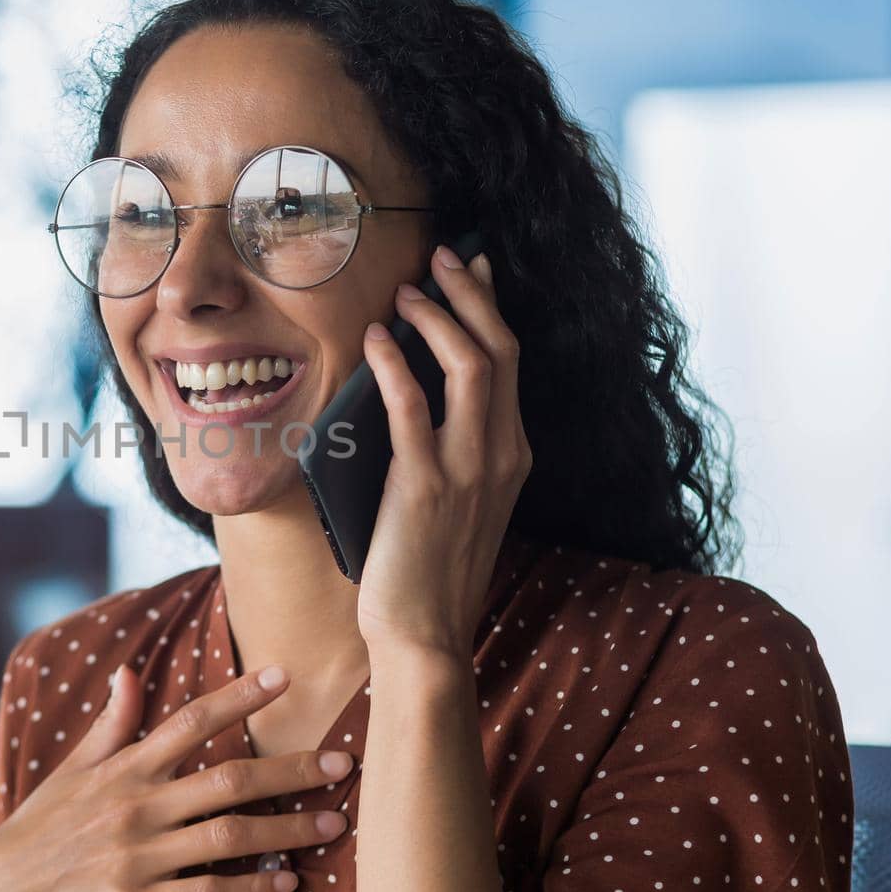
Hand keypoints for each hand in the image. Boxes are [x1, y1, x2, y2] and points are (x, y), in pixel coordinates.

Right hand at [0, 663, 354, 891]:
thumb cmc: (31, 839)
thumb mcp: (66, 775)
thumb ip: (109, 727)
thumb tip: (128, 672)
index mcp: (120, 770)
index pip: (190, 721)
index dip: (240, 696)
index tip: (285, 675)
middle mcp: (133, 806)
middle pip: (229, 779)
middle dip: (292, 769)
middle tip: (342, 762)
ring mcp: (135, 858)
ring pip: (229, 837)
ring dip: (288, 831)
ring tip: (333, 824)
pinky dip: (252, 889)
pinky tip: (286, 883)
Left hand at [354, 247, 530, 658]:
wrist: (423, 634)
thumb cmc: (425, 567)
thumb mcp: (455, 499)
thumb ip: (448, 446)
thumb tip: (410, 383)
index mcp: (513, 455)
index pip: (509, 361)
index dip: (490, 307)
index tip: (470, 267)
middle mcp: (502, 454)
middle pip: (498, 349)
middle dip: (469, 293)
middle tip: (438, 257)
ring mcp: (469, 469)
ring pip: (470, 365)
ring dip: (436, 316)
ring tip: (406, 289)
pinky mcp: (426, 486)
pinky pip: (412, 407)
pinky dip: (396, 363)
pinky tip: (377, 338)